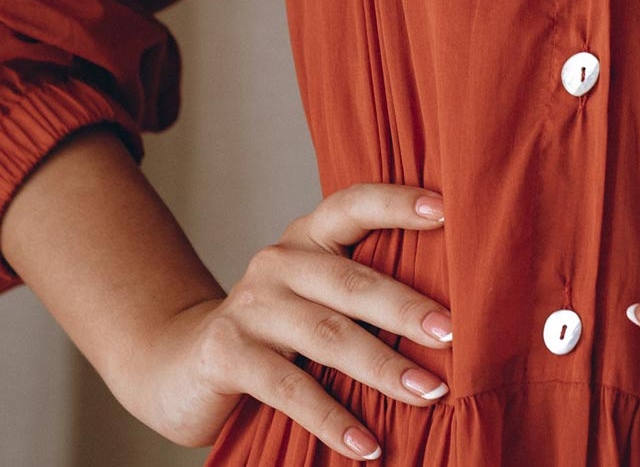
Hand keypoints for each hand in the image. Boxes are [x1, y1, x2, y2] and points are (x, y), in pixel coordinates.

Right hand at [130, 183, 453, 460]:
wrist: (181, 365)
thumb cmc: (277, 331)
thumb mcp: (317, 298)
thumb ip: (362, 291)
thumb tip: (450, 315)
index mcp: (309, 236)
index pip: (354, 204)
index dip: (398, 202)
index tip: (446, 210)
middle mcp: (280, 261)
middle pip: (352, 281)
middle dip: (407, 308)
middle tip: (452, 333)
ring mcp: (252, 306)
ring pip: (328, 335)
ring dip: (383, 368)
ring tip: (429, 392)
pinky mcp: (229, 354)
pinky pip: (291, 389)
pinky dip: (333, 419)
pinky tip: (367, 446)